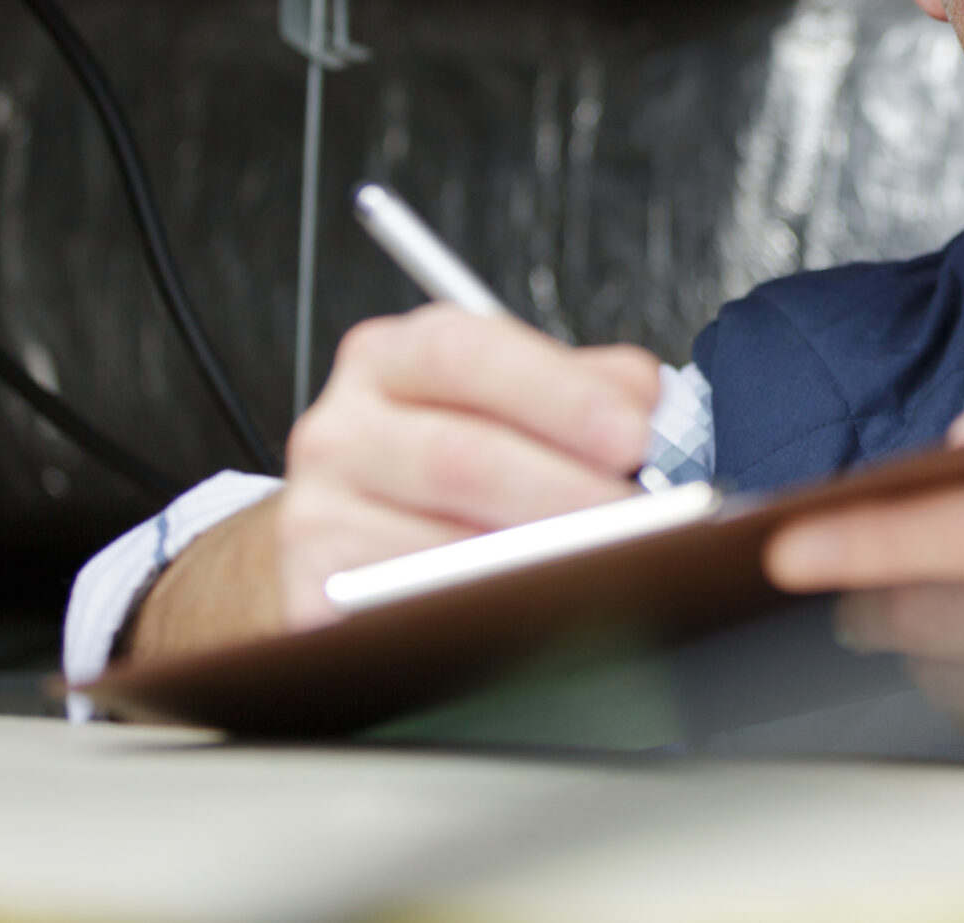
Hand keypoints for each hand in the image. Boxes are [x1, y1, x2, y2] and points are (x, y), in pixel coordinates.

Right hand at [267, 306, 659, 628]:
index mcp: (395, 358)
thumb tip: (648, 407)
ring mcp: (317, 511)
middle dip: (565, 491)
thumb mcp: (510, 393)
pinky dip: (483, 611)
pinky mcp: (315, 591)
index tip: (631, 435)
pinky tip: (531, 605)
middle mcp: (345, 427)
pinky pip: (411, 607)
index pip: (468, 354)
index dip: (559, 394)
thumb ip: (587, 383)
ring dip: (534, 561)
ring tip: (599, 563)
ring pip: (441, 545)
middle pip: (459, 456)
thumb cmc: (447, 453)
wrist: (346, 531)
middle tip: (634, 515)